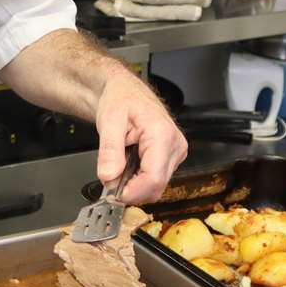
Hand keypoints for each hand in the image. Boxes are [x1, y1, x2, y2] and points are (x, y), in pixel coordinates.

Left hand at [93, 72, 187, 204]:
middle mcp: (175, 145)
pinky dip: (139, 179)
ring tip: (121, 163)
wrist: (125, 92)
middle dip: (131, 189)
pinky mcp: (172, 158)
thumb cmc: (120, 100)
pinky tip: (130, 164)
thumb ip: (109, 151)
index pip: (153, 179)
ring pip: (157, 186)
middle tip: (111, 177)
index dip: (132, 192)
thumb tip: (109, 177)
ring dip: (135, 184)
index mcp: (162, 134)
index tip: (113, 194)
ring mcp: (176, 153)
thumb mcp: (108, 121)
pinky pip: (156, 180)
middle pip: (156, 186)